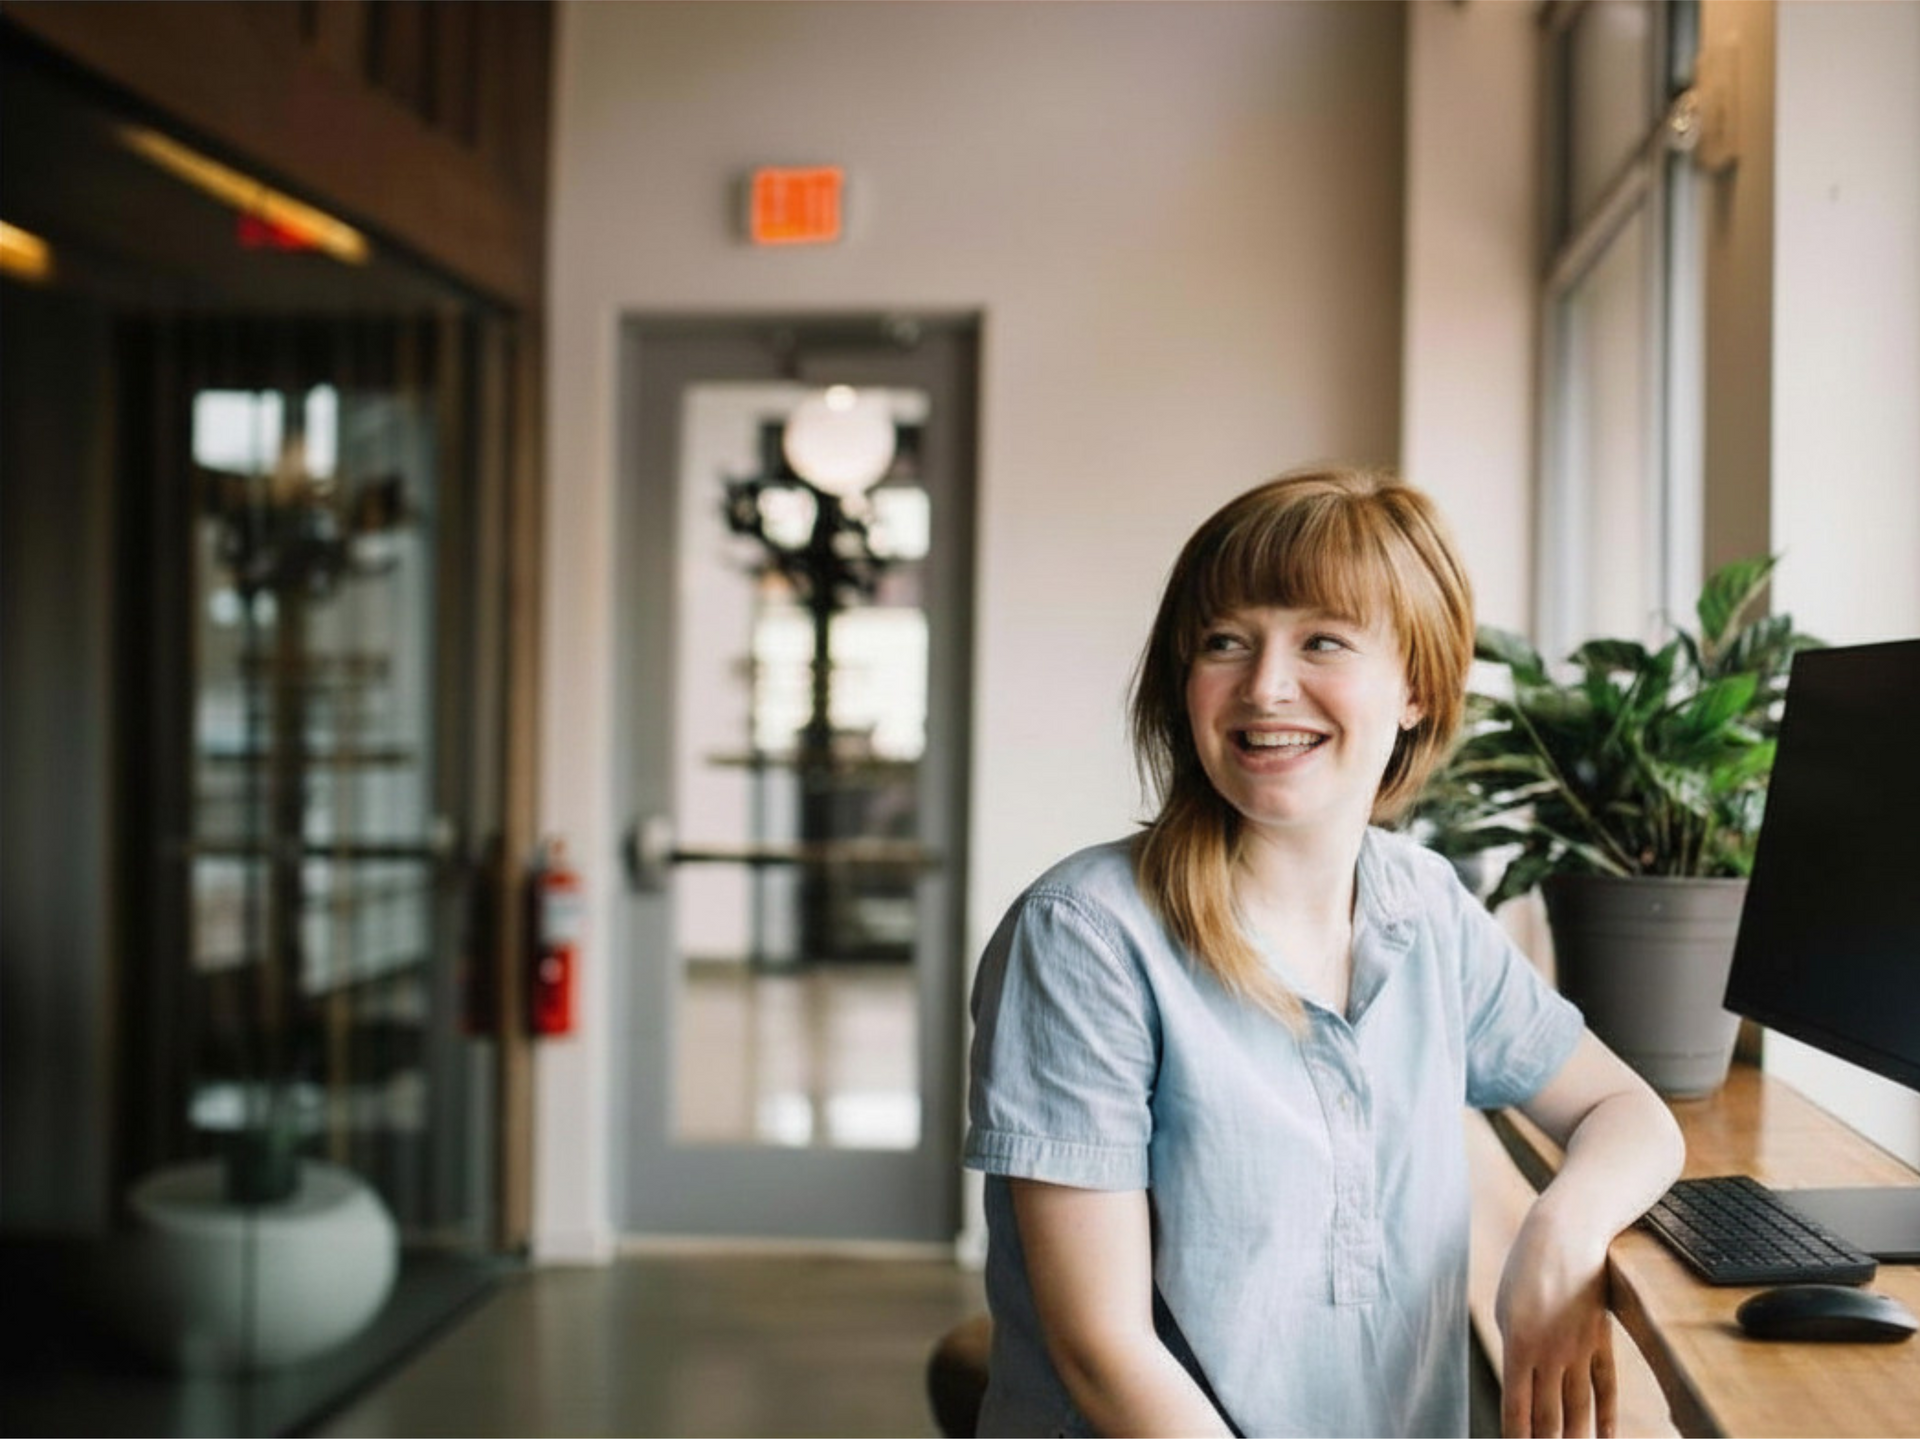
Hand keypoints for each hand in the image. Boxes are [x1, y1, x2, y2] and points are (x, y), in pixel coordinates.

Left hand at [1494, 1207, 1616, 1437]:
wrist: (1566, 1235)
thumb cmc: (1526, 1270)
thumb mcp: (1506, 1308)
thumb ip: (1515, 1350)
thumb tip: (1521, 1387)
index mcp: (1518, 1346)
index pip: (1517, 1408)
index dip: (1516, 1437)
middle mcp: (1550, 1354)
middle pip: (1548, 1418)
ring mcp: (1579, 1351)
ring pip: (1578, 1410)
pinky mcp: (1601, 1342)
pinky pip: (1605, 1389)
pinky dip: (1606, 1418)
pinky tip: (1605, 1438)